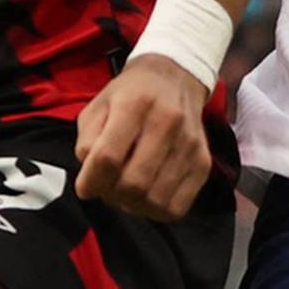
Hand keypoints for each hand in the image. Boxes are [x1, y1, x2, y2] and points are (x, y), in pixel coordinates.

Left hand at [73, 57, 212, 220]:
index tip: (85, 187)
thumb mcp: (98, 106)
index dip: (90, 181)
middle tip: (107, 187)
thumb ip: (87, 142)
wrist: (175, 78)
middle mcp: (167, 122)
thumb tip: (91, 180)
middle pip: (133, 184)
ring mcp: (189, 144)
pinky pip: (176, 207)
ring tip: (126, 189)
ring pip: (154, 201)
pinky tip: (147, 193)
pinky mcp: (202, 163)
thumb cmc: (130, 96)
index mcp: (134, 104)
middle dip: (111, 195)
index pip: (108, 157)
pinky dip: (155, 210)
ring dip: (132, 204)